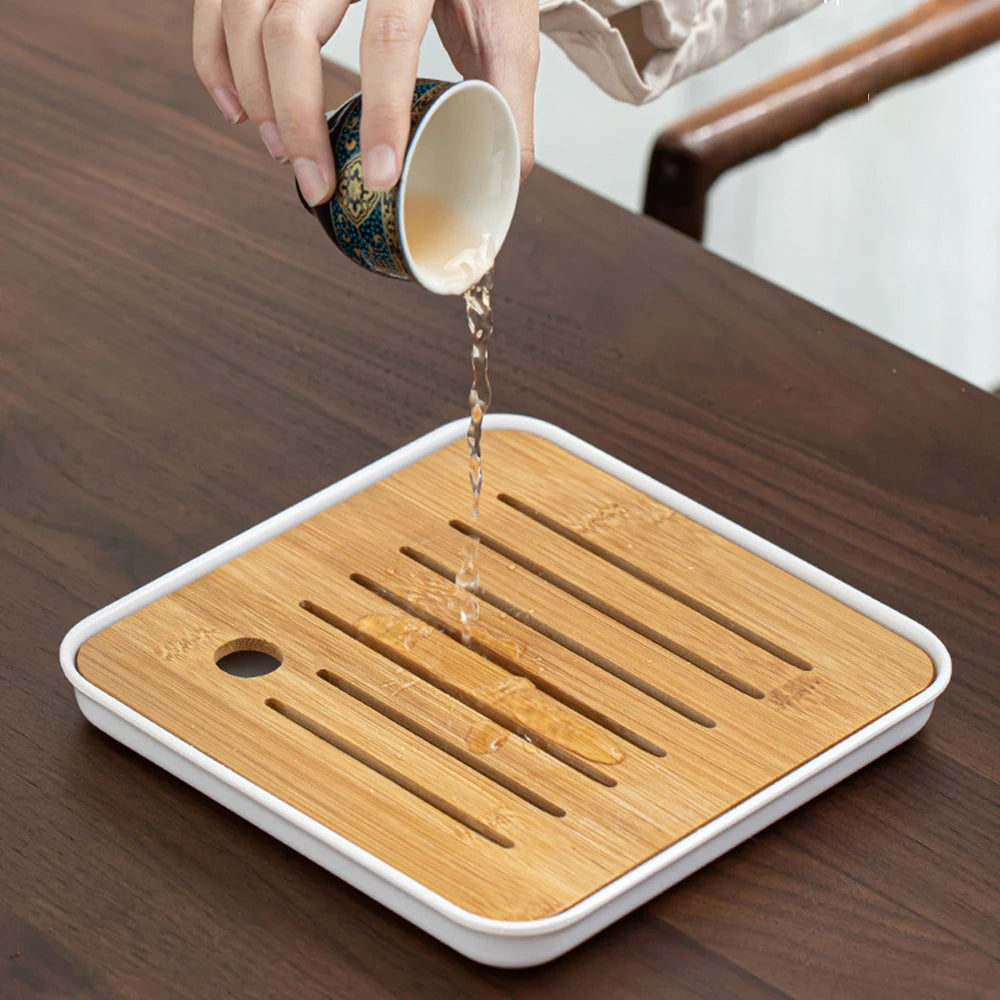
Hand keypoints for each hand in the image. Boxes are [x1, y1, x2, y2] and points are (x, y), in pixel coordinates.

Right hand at [193, 0, 539, 205]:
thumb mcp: (503, 12)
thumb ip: (507, 85)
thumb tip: (507, 169)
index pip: (387, 36)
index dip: (382, 113)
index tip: (380, 177)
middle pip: (290, 30)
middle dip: (296, 120)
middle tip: (314, 185)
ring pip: (242, 16)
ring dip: (254, 96)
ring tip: (280, 154)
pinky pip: (215, 3)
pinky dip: (215, 59)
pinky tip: (236, 110)